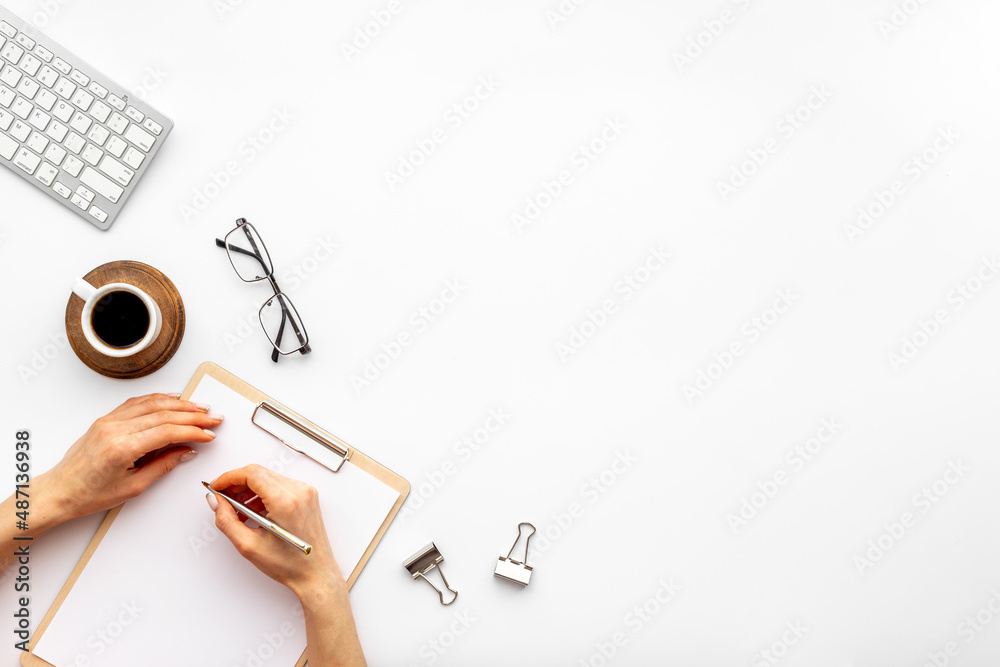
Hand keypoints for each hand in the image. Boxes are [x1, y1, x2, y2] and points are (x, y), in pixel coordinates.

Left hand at [37, 393, 222, 525]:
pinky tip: (171, 399)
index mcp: (122, 448)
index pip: (168, 431)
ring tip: (199, 408)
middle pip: (163, 414)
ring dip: (179, 404)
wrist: (59, 491)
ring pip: (151, 403)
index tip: (208, 434)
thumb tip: (185, 451)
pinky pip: (136, 402)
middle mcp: (114, 429)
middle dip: (193, 415)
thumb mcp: (133, 487)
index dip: (193, 431)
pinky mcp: (105, 419)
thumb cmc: (89, 494)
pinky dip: (157, 399)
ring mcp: (108, 421)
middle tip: (212, 418)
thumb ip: (163, 465)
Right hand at [207, 464, 342, 597]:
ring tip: (237, 509)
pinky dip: (263, 494)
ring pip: (269, 478)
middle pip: (260, 473)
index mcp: (285, 501)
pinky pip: (279, 486)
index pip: (252, 473)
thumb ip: (226, 520)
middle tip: (223, 498)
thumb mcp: (248, 545)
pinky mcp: (307, 496)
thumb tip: (215, 501)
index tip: (216, 486)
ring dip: (249, 489)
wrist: (316, 574)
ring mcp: (306, 492)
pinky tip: (253, 511)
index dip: (229, 477)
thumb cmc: (290, 565)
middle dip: (237, 483)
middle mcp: (298, 492)